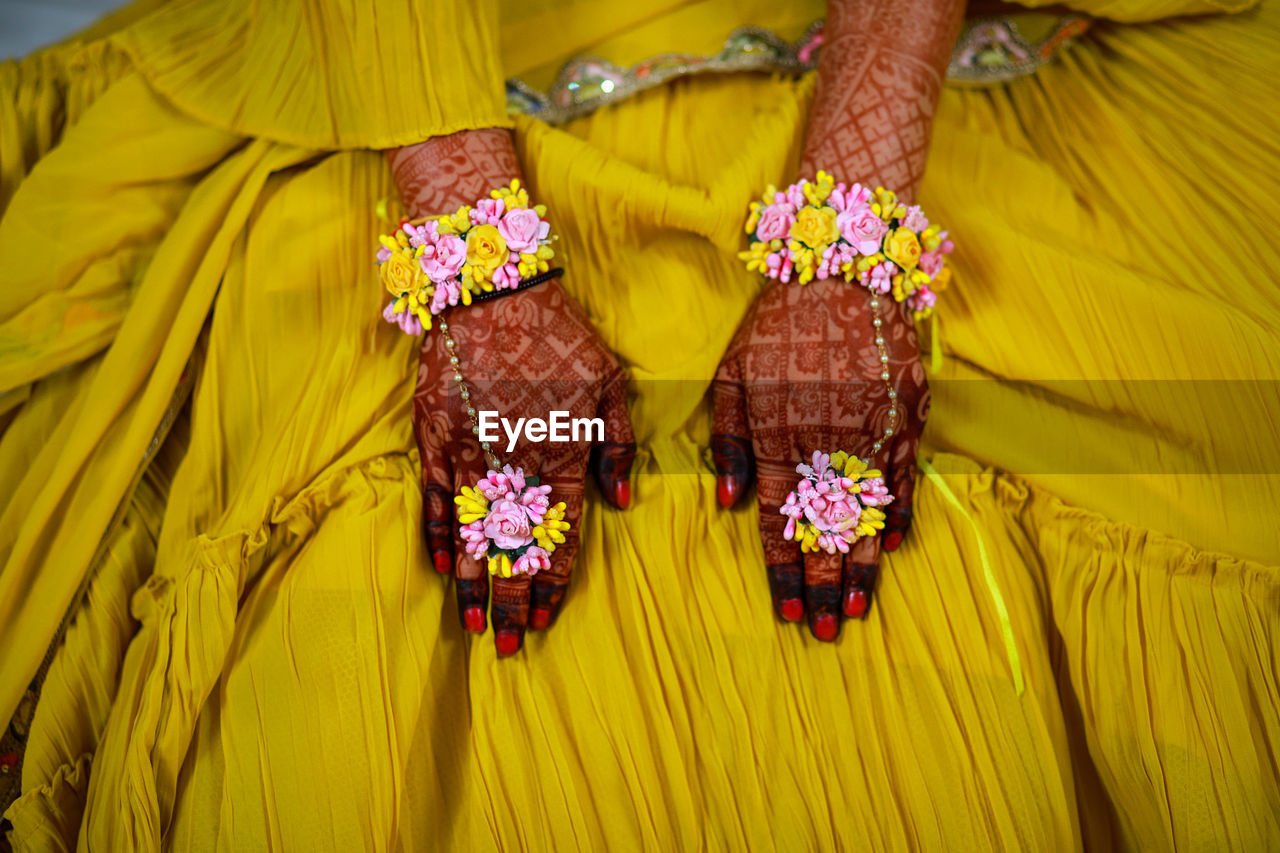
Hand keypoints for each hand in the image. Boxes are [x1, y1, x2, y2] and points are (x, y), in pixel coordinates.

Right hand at [387, 128, 634, 656]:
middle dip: (511, 601)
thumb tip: (620, 500)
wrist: (492, 289)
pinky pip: (436, 496)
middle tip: (506, 646)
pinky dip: (439, 533)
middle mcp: (515, 463)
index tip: (544, 620)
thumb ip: (617, 444)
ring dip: (474, 582)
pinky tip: (441, 567)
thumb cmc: (559, 335)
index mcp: (562, 453)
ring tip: (473, 624)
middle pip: (513, 547)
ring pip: (474, 532)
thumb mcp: (609, 381)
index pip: (559, 534)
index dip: (551, 581)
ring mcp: (470, 451)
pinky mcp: (434, 433)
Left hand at [710, 279, 927, 639]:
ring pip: (867, 515)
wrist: (843, 271)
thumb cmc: (777, 326)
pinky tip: (893, 548)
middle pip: (825, 530)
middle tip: (825, 630)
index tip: (788, 611)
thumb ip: (730, 442)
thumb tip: (730, 503)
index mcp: (778, 436)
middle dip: (824, 585)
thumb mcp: (732, 376)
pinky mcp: (908, 415)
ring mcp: (872, 432)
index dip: (784, 569)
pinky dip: (900, 514)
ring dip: (862, 566)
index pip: (780, 520)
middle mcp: (826, 443)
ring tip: (858, 610)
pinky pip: (905, 477)